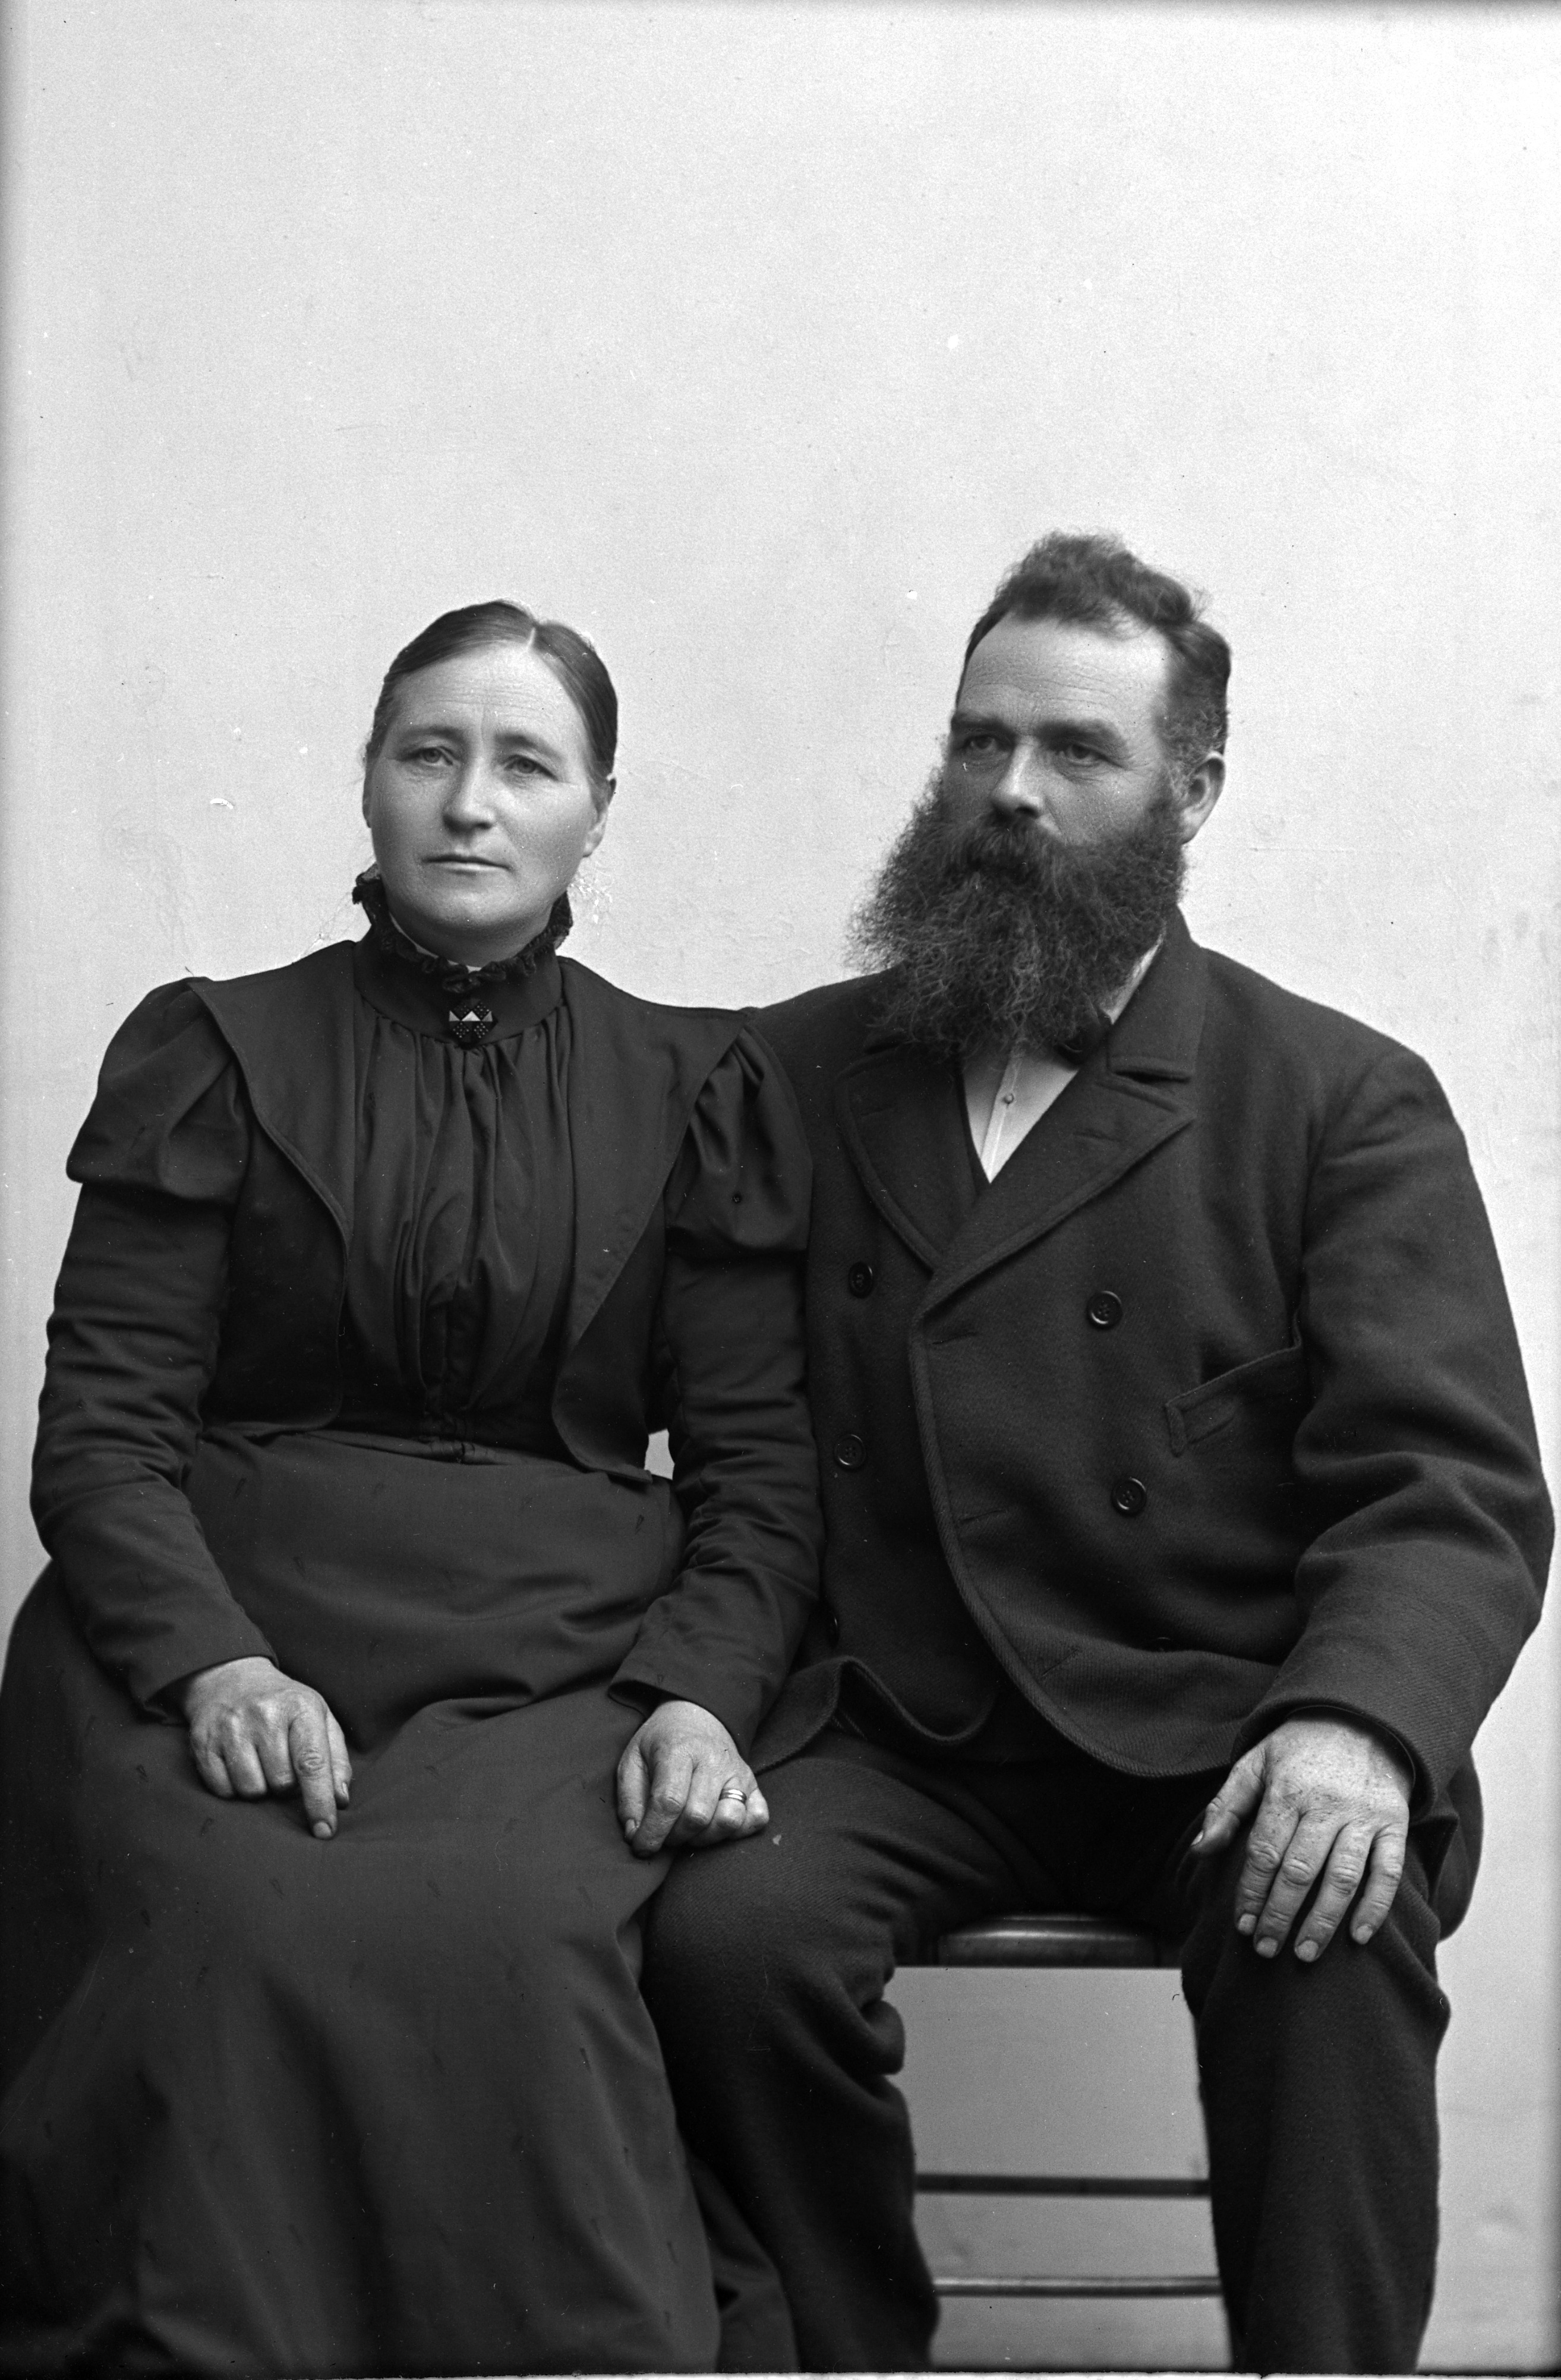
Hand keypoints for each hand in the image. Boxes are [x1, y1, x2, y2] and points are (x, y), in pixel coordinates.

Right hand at [181, 1656, 352, 1839]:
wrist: (231, 1678)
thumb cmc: (284, 1706)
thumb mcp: (319, 1719)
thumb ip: (335, 1759)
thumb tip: (340, 1799)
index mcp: (301, 1708)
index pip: (312, 1763)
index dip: (320, 1802)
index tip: (325, 1831)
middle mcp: (264, 1715)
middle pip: (281, 1783)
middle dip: (286, 1786)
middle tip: (282, 1763)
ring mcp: (230, 1728)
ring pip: (251, 1791)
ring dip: (260, 1788)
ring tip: (260, 1763)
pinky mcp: (203, 1742)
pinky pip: (222, 1790)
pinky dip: (233, 1788)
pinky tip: (238, 1764)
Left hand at [616, 1699, 768, 1857]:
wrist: (697, 1716)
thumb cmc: (661, 1743)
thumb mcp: (632, 1760)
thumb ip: (630, 1800)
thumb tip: (635, 1837)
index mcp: (679, 1750)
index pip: (669, 1801)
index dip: (653, 1833)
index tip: (641, 1847)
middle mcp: (714, 1760)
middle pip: (697, 1816)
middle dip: (675, 1837)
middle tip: (664, 1833)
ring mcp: (738, 1772)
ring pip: (729, 1820)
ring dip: (705, 1837)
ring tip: (689, 1830)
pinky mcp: (754, 1784)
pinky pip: (756, 1818)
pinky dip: (737, 1832)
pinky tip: (715, 1825)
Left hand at [1192, 1713, 1411, 1962]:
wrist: (1361, 1718)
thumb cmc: (1299, 1748)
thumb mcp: (1254, 1763)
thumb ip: (1226, 1807)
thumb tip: (1200, 1851)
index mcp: (1288, 1790)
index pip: (1265, 1852)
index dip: (1252, 1893)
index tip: (1242, 1926)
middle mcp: (1327, 1804)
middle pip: (1300, 1870)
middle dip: (1280, 1915)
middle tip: (1266, 1950)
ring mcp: (1364, 1816)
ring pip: (1343, 1877)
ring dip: (1323, 1921)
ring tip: (1304, 1953)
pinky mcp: (1395, 1823)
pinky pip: (1387, 1872)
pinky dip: (1375, 1907)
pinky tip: (1358, 1936)